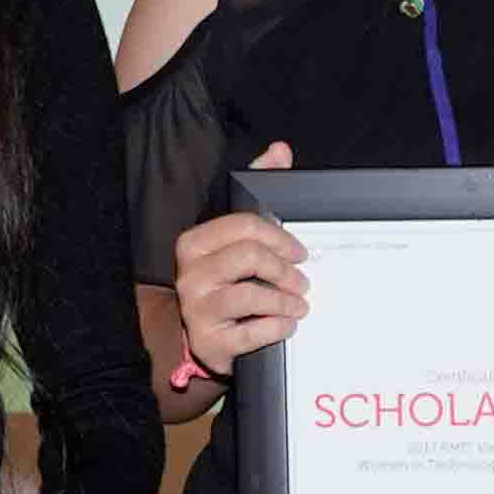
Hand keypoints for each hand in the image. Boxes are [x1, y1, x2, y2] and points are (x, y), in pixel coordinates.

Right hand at [168, 141, 306, 382]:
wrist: (208, 337)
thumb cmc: (228, 282)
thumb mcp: (237, 238)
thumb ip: (257, 192)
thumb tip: (279, 151)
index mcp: (195, 243)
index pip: (244, 226)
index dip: (280, 237)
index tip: (300, 252)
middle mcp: (190, 273)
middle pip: (249, 257)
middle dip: (285, 269)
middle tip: (303, 281)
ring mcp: (196, 309)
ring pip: (250, 296)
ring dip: (285, 301)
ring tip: (300, 306)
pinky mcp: (209, 342)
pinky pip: (250, 332)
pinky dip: (277, 328)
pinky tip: (288, 326)